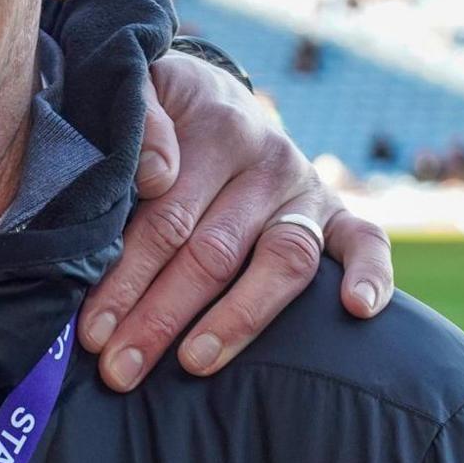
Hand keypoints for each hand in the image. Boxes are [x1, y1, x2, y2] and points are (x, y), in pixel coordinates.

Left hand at [81, 53, 393, 391]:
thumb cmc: (160, 114)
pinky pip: (365, 241)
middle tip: (121, 370)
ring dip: (237, 320)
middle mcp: (268, 161)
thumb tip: (157, 174)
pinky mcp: (338, 213)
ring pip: (281, 262)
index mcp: (215, 132)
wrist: (211, 94)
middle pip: (213, 253)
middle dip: (160, 317)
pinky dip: (371, 273)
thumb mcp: (138, 92)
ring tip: (194, 364)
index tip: (91, 331)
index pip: (166, 220)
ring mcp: (306, 190)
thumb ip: (137, 120)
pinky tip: (357, 309)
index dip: (125, 278)